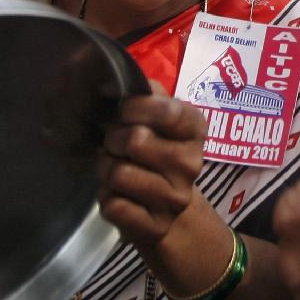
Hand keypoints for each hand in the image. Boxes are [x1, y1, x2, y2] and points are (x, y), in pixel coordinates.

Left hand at [96, 91, 208, 249]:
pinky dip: (106, 199)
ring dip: (106, 170)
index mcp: (194, 129)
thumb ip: (145, 91)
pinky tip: (119, 196)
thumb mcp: (153, 115)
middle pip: (135, 140)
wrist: (162, 206)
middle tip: (116, 145)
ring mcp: (176, 198)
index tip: (124, 112)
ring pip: (119, 174)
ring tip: (114, 171)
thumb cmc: (151, 149)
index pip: (168, 110)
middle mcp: (192, 163)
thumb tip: (121, 73)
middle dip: (113, 141)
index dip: (136, 107)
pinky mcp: (157, 226)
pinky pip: (114, 206)